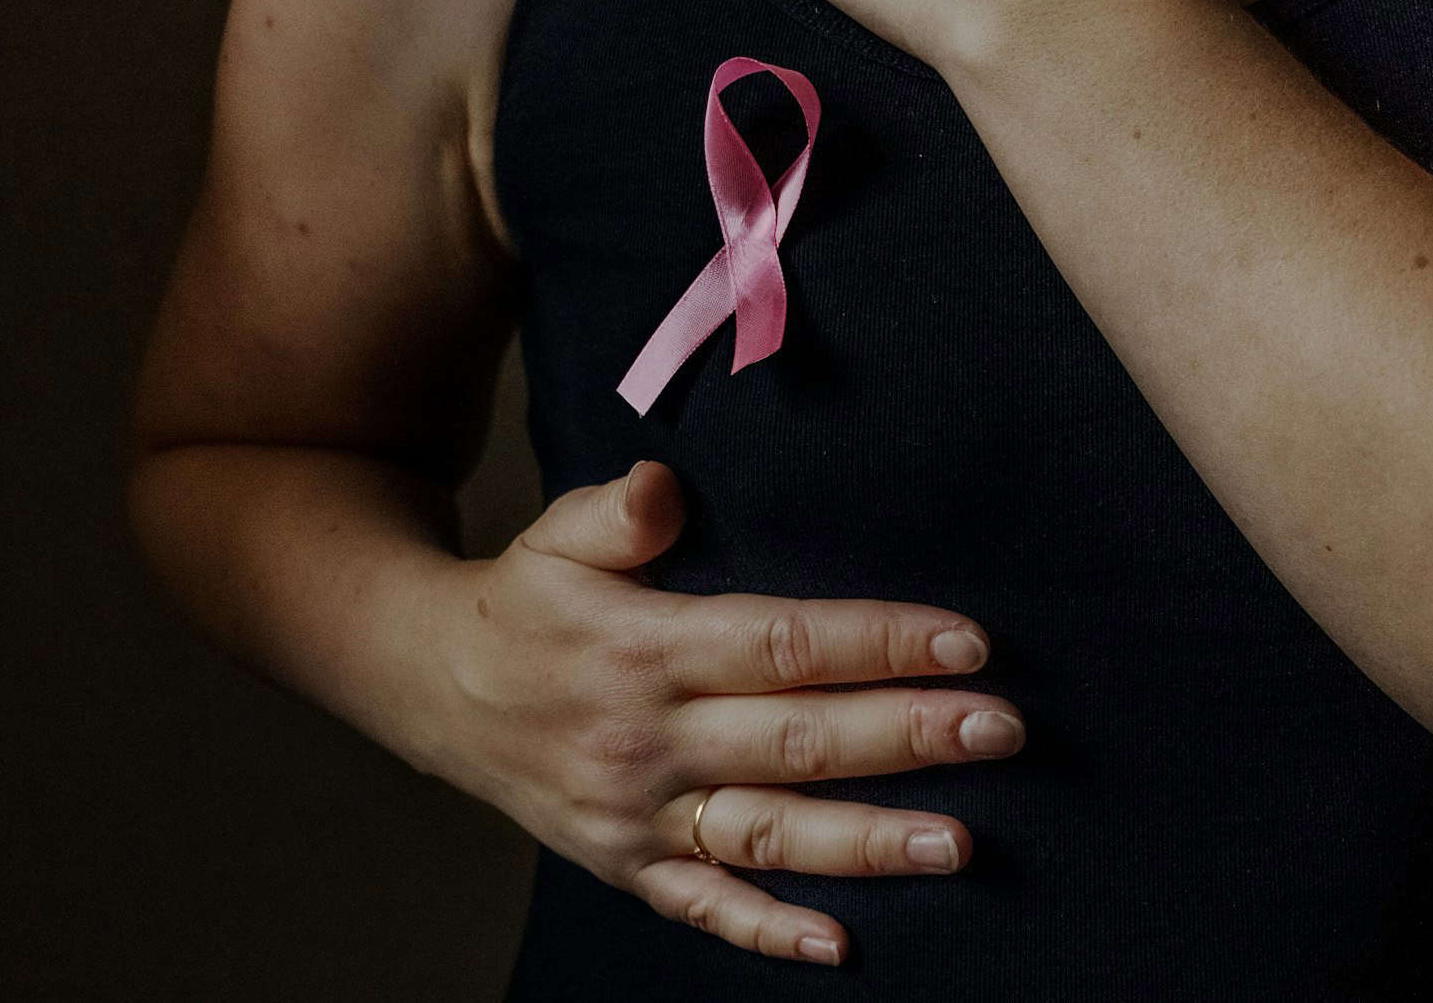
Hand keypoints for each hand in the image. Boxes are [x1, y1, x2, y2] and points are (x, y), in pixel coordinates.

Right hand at [428, 460, 1025, 967]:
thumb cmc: (522, 603)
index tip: (965, 639)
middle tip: (999, 729)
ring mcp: (636, 812)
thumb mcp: (554, 536)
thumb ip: (617, 512)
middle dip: (904, 735)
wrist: (433, 687)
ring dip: (864, 841)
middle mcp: (645, 737)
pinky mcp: (625, 863)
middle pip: (793, 740)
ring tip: (957, 842)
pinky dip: (767, 930)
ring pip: (766, 832)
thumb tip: (664, 489)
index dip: (877, 641)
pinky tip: (839, 942)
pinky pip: (701, 906)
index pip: (780, 645)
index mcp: (641, 646)